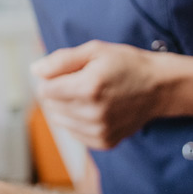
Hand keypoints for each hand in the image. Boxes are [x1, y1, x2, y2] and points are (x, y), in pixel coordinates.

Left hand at [31, 40, 169, 148]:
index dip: (50, 78)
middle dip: (58, 92)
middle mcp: (93, 113)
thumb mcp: (94, 50)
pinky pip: (74, 133)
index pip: (45, 90)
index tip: (66, 72)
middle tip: (80, 81)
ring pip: (60, 121)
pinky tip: (95, 109)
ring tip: (88, 95)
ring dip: (66, 107)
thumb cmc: (126, 64)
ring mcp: (99, 131)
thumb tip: (34, 71)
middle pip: (51, 106)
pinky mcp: (104, 142)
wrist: (158, 87)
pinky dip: (78, 121)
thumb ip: (61, 60)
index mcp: (88, 87)